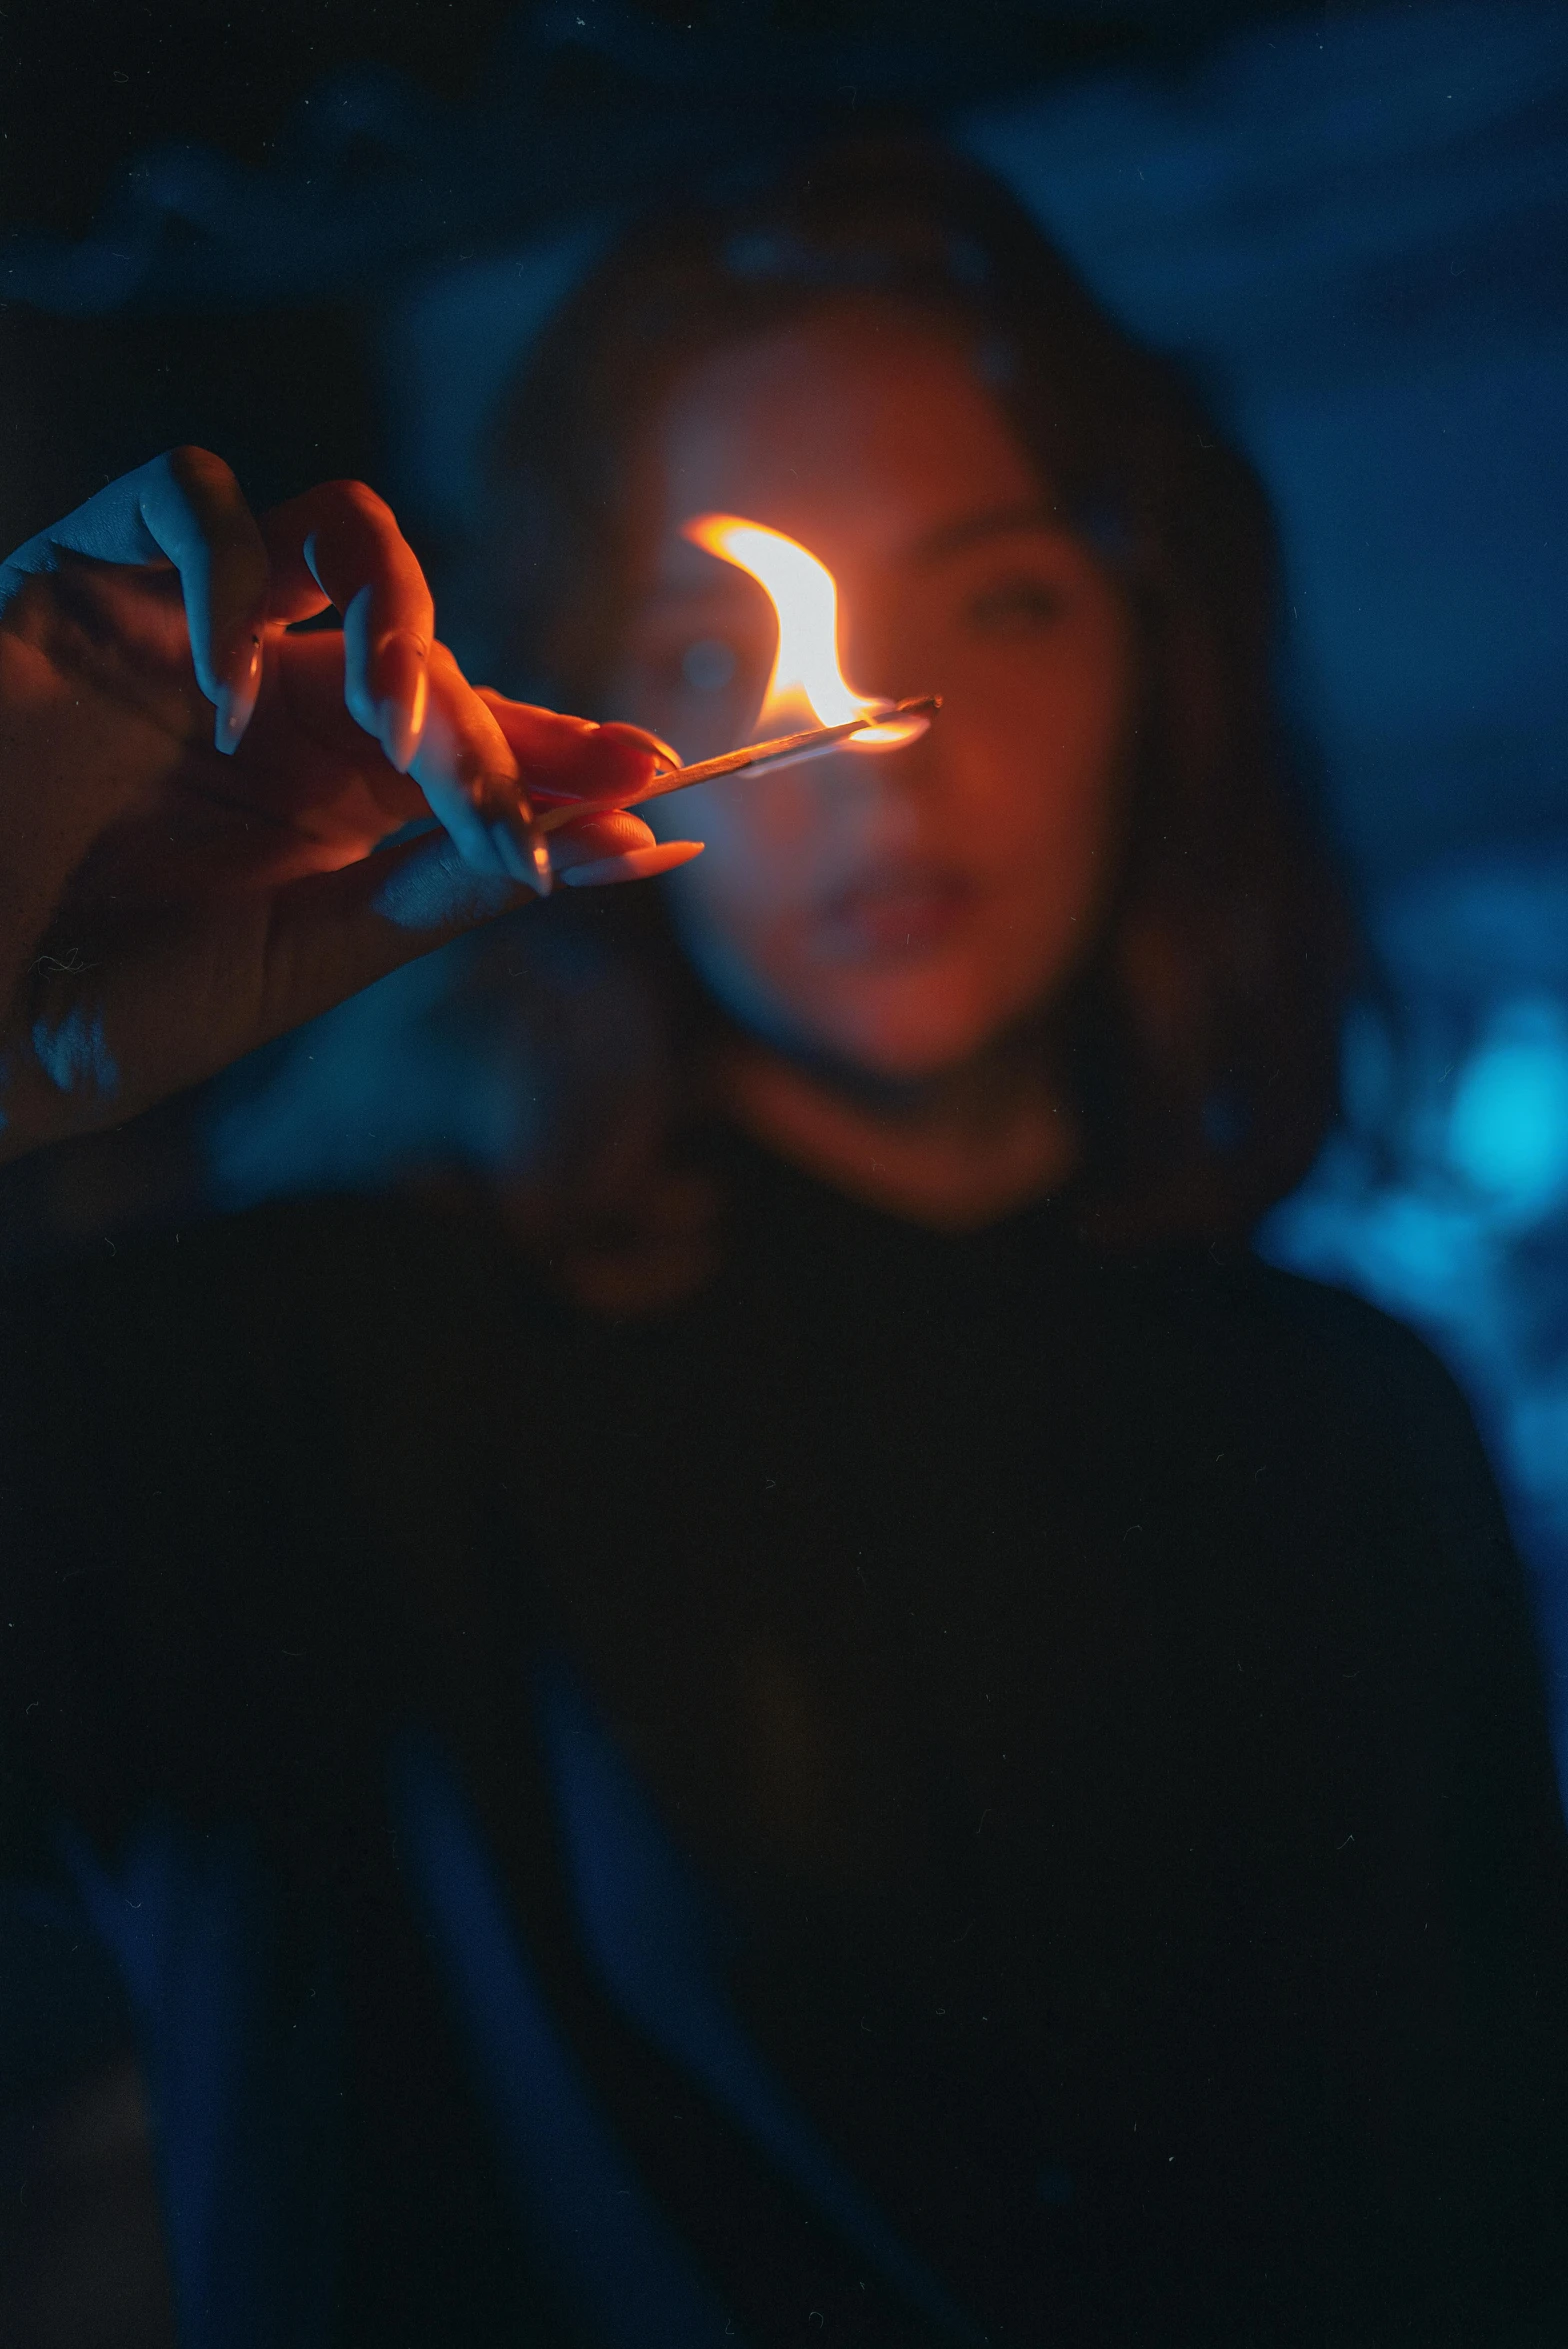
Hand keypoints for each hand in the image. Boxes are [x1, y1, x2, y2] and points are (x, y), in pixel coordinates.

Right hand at [0, 448, 700, 1164]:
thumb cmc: (124, 1006)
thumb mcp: (319, 950)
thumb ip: (459, 885)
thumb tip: (639, 848)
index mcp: (334, 795)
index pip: (480, 735)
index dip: (566, 747)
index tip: (656, 778)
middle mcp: (276, 700)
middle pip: (432, 644)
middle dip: (486, 727)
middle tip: (499, 810)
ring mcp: (188, 631)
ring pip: (341, 532)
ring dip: (396, 614)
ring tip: (392, 725)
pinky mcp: (87, 578)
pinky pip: (188, 494)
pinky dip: (226, 570)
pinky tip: (223, 696)